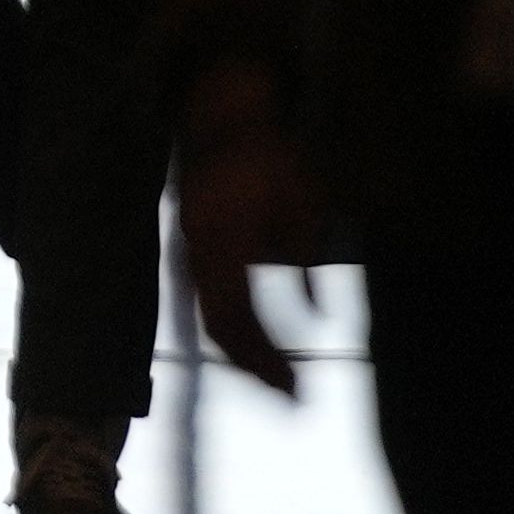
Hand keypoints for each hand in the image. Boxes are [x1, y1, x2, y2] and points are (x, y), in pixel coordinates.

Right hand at [177, 63, 316, 396]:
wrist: (221, 113)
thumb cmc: (268, 153)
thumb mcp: (302, 199)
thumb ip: (305, 257)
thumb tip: (319, 316)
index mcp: (221, 244)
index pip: (235, 320)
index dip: (262, 359)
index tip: (294, 387)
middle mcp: (198, 255)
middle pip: (220, 329)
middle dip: (257, 368)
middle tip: (295, 400)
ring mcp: (194, 253)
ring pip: (214, 318)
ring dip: (247, 354)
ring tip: (282, 381)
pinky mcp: (200, 249)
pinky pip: (214, 300)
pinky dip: (238, 328)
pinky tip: (264, 345)